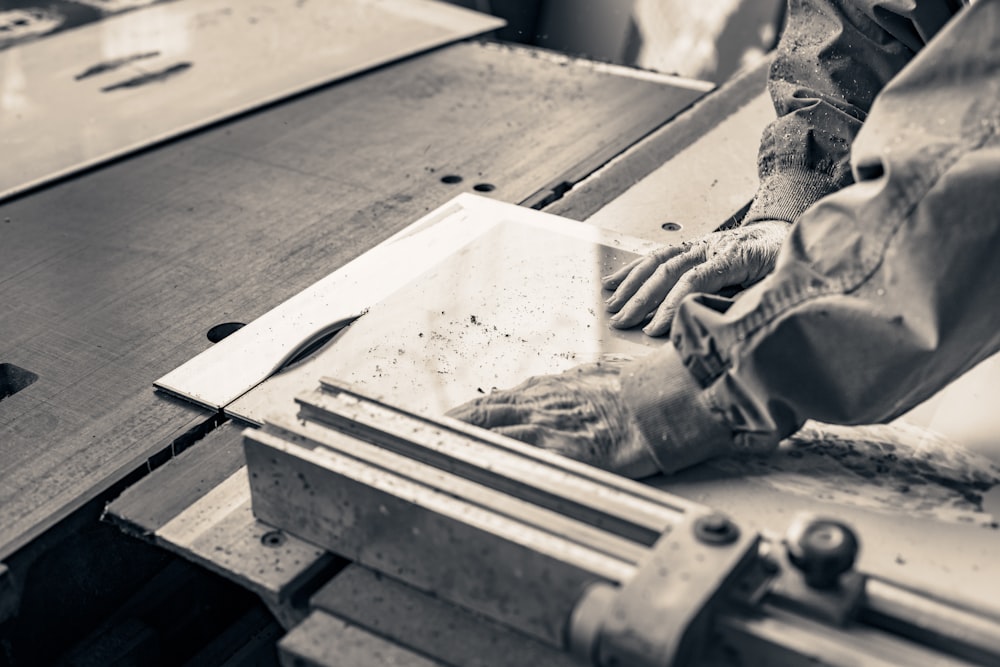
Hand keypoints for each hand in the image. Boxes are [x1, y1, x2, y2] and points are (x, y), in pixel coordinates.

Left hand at [446, 355, 658, 478]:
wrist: (657, 404)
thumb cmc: (634, 391)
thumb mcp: (598, 376)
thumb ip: (575, 382)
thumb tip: (570, 380)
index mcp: (548, 389)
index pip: (495, 400)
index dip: (467, 411)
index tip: (448, 419)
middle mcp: (540, 404)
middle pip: (483, 413)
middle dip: (452, 425)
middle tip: (426, 435)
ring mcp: (547, 427)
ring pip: (492, 432)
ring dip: (463, 442)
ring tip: (436, 453)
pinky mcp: (559, 452)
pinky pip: (516, 457)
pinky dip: (491, 461)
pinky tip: (472, 468)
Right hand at [602, 219, 789, 335]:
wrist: (786, 231)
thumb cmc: (783, 264)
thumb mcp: (776, 284)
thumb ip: (747, 301)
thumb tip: (718, 324)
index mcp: (735, 256)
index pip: (694, 280)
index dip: (671, 305)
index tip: (654, 330)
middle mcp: (712, 246)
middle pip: (669, 271)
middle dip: (643, 299)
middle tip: (623, 322)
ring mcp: (699, 244)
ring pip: (658, 261)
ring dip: (632, 285)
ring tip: (613, 307)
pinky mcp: (691, 245)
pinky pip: (657, 255)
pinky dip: (634, 269)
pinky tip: (615, 281)